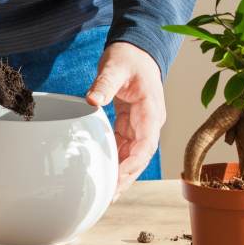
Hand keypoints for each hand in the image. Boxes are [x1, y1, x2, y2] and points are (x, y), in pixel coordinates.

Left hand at [85, 42, 165, 194]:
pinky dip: (116, 160)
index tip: (119, 176)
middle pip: (141, 156)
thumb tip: (92, 100)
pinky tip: (105, 174)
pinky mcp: (132, 124)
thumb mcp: (115, 66)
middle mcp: (150, 121)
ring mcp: (142, 124)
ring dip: (122, 173)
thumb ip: (104, 83)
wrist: (137, 49)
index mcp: (151, 110)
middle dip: (127, 176)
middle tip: (110, 195)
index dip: (134, 162)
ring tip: (107, 193)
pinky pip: (125, 147)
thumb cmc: (128, 57)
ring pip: (134, 155)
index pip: (146, 143)